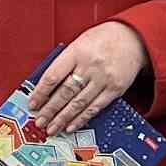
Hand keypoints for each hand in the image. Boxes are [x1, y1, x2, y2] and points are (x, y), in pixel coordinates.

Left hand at [23, 21, 147, 135]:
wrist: (133, 38)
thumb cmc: (104, 39)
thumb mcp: (81, 42)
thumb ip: (66, 61)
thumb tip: (48, 85)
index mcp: (77, 52)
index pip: (53, 76)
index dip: (41, 92)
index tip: (33, 103)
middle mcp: (90, 66)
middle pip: (65, 93)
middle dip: (50, 110)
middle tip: (39, 121)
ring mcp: (103, 79)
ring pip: (78, 103)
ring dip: (63, 118)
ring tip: (52, 127)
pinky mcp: (114, 89)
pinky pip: (95, 107)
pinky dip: (81, 118)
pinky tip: (71, 125)